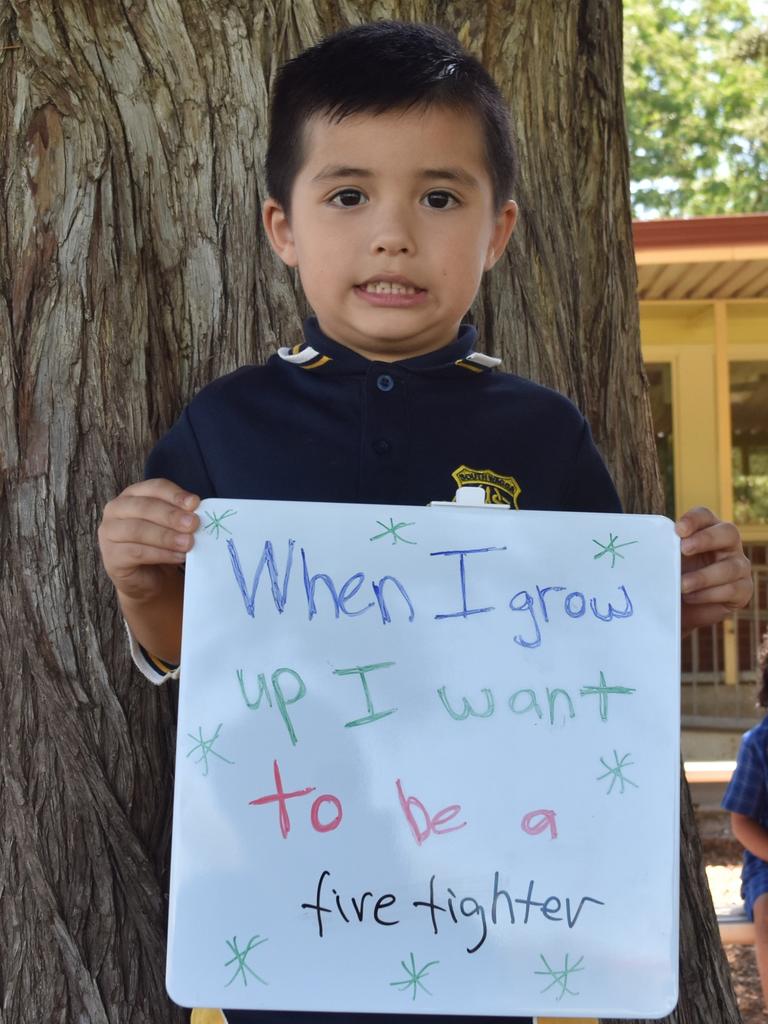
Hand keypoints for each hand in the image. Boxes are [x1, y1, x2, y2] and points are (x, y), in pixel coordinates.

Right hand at [98, 479, 200, 601]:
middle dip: (171, 515)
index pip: (154, 487)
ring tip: (188, 543)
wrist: (148, 578)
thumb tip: (195, 509)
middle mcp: (116, 509)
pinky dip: (161, 554)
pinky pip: (136, 552)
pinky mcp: (111, 556)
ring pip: (138, 530)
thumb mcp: (172, 526)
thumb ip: (181, 515)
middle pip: (145, 507)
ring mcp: (109, 533)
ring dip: (167, 536)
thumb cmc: (161, 545)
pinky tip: (178, 556)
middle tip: (194, 524)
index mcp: (133, 495)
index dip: (175, 494)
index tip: (194, 503)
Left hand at [675, 507, 751, 634]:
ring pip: (731, 566)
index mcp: (707, 530)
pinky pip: (732, 589)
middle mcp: (727, 545)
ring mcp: (739, 566)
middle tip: (684, 549)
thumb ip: (663, 553)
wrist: (683, 609)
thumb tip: (645, 549)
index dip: (694, 520)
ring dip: (704, 576)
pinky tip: (690, 597)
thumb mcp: (666, 563)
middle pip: (728, 532)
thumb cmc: (673, 578)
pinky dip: (709, 594)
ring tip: (682, 585)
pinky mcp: (743, 589)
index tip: (678, 530)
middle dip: (706, 539)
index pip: (705, 516)